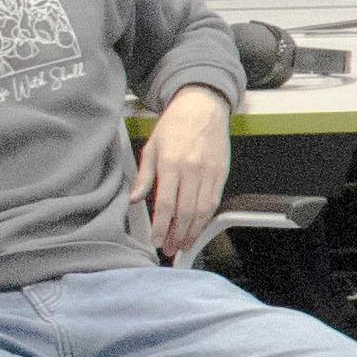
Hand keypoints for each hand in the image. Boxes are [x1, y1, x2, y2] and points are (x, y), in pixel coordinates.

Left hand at [137, 85, 231, 255]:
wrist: (203, 107)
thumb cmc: (175, 125)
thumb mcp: (152, 146)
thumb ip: (145, 175)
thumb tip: (135, 199)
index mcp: (171, 163)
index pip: (167, 204)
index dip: (161, 227)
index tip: (155, 240)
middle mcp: (192, 169)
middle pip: (186, 212)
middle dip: (177, 235)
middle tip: (169, 249)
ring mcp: (209, 172)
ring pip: (202, 211)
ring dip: (193, 232)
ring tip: (183, 244)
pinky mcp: (221, 173)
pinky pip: (214, 202)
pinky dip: (205, 219)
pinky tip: (197, 228)